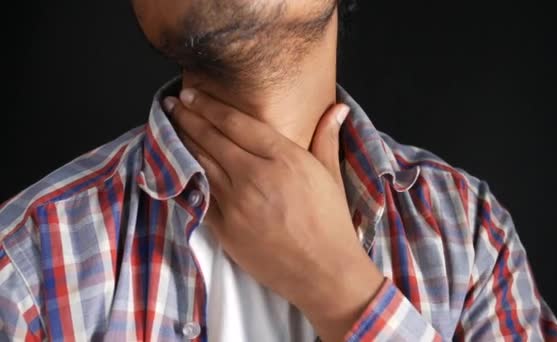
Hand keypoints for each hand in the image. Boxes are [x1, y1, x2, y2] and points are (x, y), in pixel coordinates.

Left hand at [164, 88, 383, 340]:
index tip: (192, 94)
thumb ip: (327, 138)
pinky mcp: (225, 229)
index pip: (236, 123)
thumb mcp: (331, 176)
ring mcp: (237, 203)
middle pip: (212, 138)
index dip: (209, 105)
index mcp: (284, 158)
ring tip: (170, 125)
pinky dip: (186, 176)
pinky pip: (198, 196)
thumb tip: (338, 107)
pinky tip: (177, 163)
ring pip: (200, 163)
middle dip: (188, 116)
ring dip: (182, 141)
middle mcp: (256, 176)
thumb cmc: (331, 224)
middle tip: (173, 102)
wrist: (324, 273)